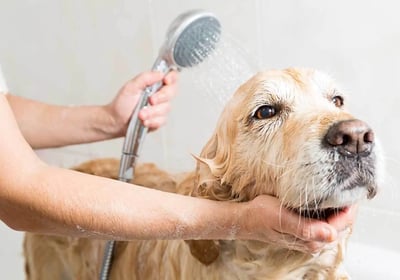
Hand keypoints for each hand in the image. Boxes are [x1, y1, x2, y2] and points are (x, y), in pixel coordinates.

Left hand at [106, 71, 177, 135]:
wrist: (116, 121)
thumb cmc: (122, 104)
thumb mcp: (131, 86)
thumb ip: (145, 78)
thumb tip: (159, 73)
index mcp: (155, 84)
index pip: (171, 77)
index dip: (172, 77)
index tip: (166, 80)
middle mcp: (160, 95)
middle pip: (172, 92)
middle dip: (161, 97)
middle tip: (150, 100)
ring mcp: (160, 108)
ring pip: (166, 108)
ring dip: (152, 112)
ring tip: (140, 114)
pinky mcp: (159, 120)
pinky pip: (162, 120)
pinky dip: (152, 121)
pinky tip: (144, 121)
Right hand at [238, 195, 356, 253]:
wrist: (246, 219)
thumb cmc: (261, 216)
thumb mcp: (282, 218)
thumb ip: (306, 228)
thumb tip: (331, 234)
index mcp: (310, 239)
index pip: (341, 225)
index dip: (350, 208)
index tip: (354, 191)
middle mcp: (313, 241)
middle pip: (341, 225)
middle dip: (347, 208)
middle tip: (350, 187)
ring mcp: (309, 236)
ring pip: (334, 223)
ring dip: (339, 209)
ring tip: (342, 190)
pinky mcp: (304, 230)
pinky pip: (324, 221)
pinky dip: (330, 210)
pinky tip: (327, 199)